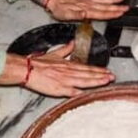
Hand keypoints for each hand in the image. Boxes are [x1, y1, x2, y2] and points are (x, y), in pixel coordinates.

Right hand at [0, 41, 114, 96]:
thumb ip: (65, 49)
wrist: (26, 69)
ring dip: (95, 82)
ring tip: (106, 82)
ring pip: (83, 81)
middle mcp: (68, 72)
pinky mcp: (57, 89)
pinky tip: (86, 94)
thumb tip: (73, 43)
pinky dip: (79, 93)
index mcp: (68, 65)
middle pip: (88, 74)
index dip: (98, 70)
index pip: (86, 67)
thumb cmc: (38, 63)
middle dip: (101, 76)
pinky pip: (70, 91)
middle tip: (112, 77)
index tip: (107, 71)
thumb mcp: (54, 53)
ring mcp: (64, 81)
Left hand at [47, 0, 127, 20]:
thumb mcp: (65, 15)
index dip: (112, 14)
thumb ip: (76, 15)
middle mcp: (87, 4)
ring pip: (103, 0)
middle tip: (126, 8)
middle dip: (116, 7)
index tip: (120, 13)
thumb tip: (85, 15)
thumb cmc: (58, 9)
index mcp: (85, 10)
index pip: (101, 13)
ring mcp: (87, 0)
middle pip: (105, 6)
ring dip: (113, 0)